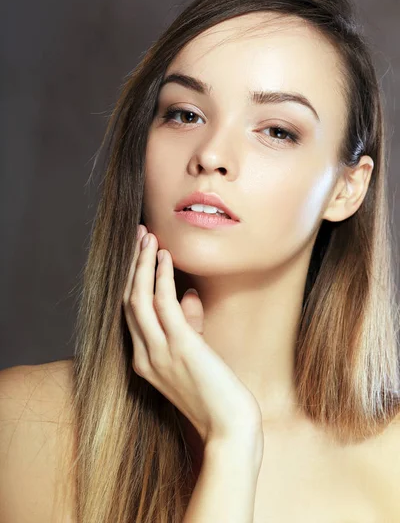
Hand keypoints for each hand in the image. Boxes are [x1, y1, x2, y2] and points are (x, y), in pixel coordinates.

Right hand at [123, 225, 262, 444]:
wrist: (230, 428)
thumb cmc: (217, 394)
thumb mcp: (195, 357)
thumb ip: (187, 326)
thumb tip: (186, 294)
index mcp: (145, 361)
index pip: (130, 314)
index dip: (132, 281)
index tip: (139, 254)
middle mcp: (144, 356)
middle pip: (128, 301)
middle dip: (132, 266)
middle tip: (138, 235)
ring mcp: (159, 353)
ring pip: (138, 299)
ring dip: (142, 264)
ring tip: (147, 237)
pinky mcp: (180, 348)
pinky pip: (163, 304)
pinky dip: (161, 277)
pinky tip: (165, 256)